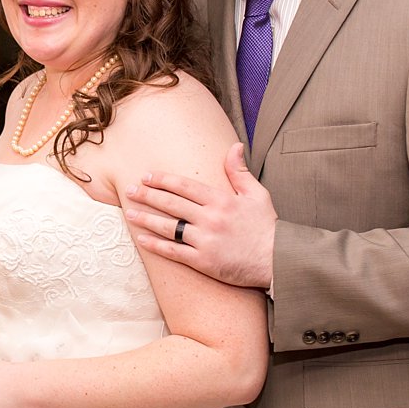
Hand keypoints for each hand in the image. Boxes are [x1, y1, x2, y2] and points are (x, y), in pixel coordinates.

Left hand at [125, 142, 276, 288]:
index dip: (163, 180)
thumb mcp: (258, 194)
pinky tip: (142, 240)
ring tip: (130, 213)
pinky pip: (175, 252)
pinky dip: (156, 245)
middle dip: (147, 195)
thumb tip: (234, 146)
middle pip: (171, 204)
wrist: (279, 260)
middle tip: (129, 190)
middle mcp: (210, 218)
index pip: (184, 186)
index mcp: (221, 200)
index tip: (146, 176)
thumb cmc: (267, 227)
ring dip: (146, 219)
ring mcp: (206, 241)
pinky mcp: (204, 262)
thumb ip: (239, 171)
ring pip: (168, 227)